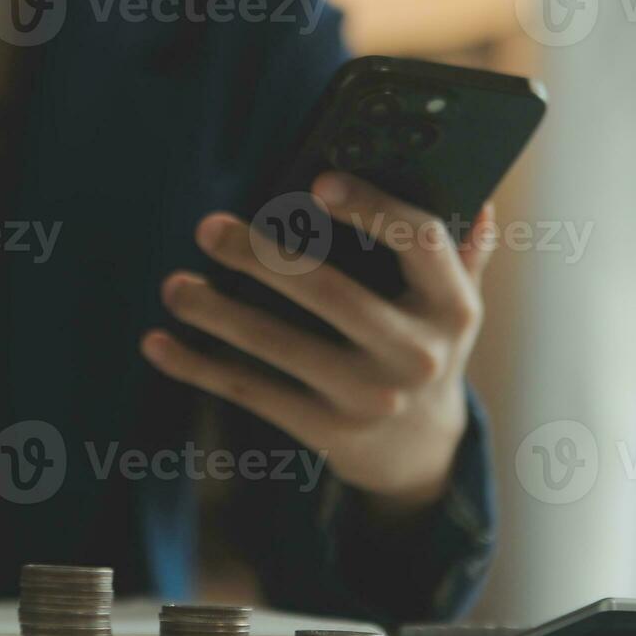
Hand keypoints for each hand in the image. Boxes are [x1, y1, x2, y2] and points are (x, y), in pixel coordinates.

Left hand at [141, 172, 494, 509]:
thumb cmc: (424, 348)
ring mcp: (370, 397)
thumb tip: (477, 194)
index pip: (420, 240)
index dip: (372, 208)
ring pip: (279, 346)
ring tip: (174, 286)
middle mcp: (416, 353)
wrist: (421, 454)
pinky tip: (158, 344)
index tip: (317, 182)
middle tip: (208, 228)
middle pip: (330, 293)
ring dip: (216, 313)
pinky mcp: (327, 432)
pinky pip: (252, 392)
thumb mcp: (454, 305)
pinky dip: (198, 367)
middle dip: (261, 256)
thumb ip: (463, 252)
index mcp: (452, 305)